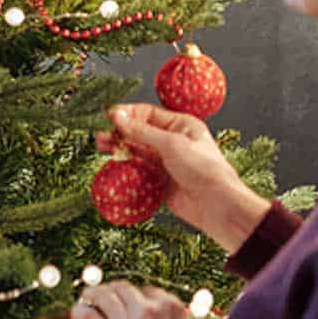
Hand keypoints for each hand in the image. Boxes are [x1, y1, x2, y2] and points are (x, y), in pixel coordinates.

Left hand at [70, 282, 220, 318]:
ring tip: (86, 299)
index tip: (129, 303)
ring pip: (103, 295)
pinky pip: (87, 316)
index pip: (147, 291)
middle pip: (123, 288)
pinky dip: (79, 312)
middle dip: (113, 291)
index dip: (136, 297)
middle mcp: (148, 308)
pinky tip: (77, 314)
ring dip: (92, 295)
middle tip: (103, 297)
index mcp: (171, 307)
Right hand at [97, 103, 270, 251]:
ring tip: (100, 146)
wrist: (217, 206)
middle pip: (138, 131)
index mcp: (181, 125)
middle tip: (100, 135)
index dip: (127, 114)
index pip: (147, 113)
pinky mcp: (159, 180)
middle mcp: (172, 141)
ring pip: (135, 150)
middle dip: (119, 131)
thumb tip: (116, 115)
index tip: (108, 116)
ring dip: (118, 147)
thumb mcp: (171, 144)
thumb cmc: (203, 169)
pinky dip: (124, 165)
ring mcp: (165, 161)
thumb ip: (141, 131)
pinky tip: (112, 162)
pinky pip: (137, 169)